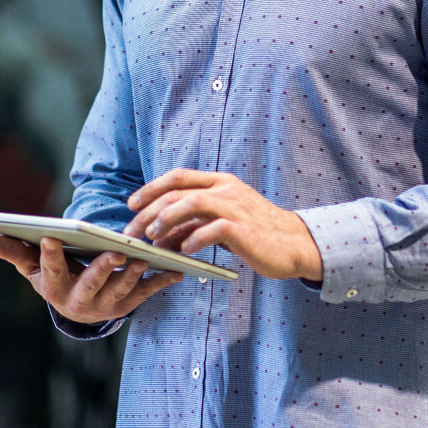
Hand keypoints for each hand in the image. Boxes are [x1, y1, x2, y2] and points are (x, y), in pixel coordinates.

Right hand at [0, 235, 181, 324]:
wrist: (78, 307)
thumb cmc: (55, 276)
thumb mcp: (34, 268)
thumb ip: (17, 252)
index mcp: (55, 288)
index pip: (51, 270)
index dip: (50, 255)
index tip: (51, 236)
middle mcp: (80, 301)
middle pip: (91, 284)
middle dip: (102, 269)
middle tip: (114, 253)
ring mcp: (106, 304)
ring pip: (121, 290)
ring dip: (133, 274)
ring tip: (143, 256)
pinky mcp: (128, 303)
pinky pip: (146, 293)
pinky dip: (161, 282)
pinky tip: (175, 271)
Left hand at [124, 168, 322, 281]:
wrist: (295, 243)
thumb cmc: (256, 234)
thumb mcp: (221, 224)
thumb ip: (193, 225)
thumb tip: (160, 237)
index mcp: (220, 182)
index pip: (178, 176)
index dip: (151, 188)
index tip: (132, 204)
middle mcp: (226, 189)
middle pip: (178, 191)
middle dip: (150, 211)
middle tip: (133, 230)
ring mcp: (236, 207)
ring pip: (192, 203)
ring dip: (167, 220)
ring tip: (154, 238)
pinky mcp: (244, 228)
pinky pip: (213, 229)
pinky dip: (194, 238)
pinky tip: (185, 251)